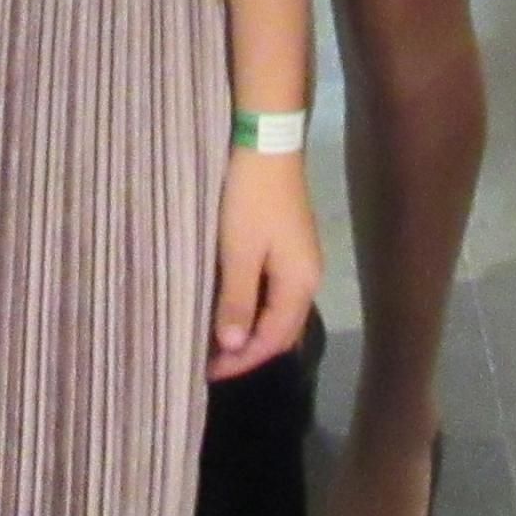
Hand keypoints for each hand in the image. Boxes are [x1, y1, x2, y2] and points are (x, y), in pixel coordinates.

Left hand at [209, 150, 321, 379]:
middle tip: (210, 363)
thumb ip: (237, 300)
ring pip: (278, 312)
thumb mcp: (238, 252)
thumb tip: (234, 346)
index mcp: (300, 284)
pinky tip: (232, 309)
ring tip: (216, 343)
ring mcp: (300, 261)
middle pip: (282, 331)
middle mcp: (308, 278)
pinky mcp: (289, 247)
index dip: (242, 359)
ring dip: (250, 330)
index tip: (208, 372)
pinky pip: (274, 293)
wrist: (267, 143)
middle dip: (248, 351)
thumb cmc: (250, 200)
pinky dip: (253, 308)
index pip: (273, 339)